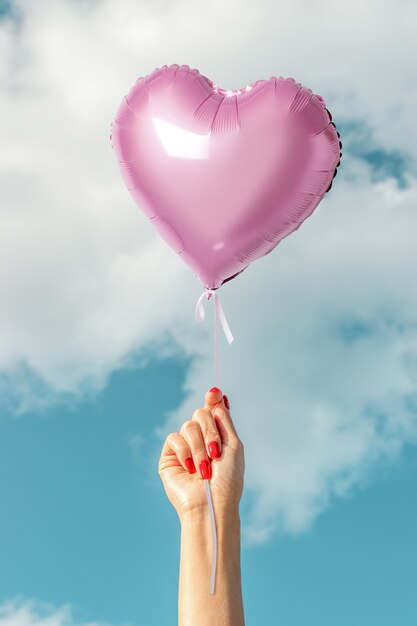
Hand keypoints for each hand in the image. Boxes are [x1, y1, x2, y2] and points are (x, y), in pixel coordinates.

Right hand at [158, 388, 244, 520]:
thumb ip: (224, 419)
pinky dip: (185, 452)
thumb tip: (217, 395)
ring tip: (205, 468)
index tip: (215, 393)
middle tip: (216, 452)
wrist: (212, 503)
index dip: (213, 399)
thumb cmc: (227, 480)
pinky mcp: (169, 456)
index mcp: (218, 436)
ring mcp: (185, 447)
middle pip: (201, 413)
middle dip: (210, 431)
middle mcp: (201, 439)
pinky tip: (191, 469)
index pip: (213, 410)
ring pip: (189, 425)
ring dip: (200, 447)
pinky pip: (174, 438)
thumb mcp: (233, 445)